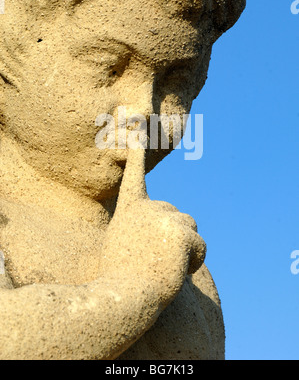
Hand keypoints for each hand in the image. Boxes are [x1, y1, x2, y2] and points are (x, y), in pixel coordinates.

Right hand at [98, 149, 205, 305]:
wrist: (124, 296)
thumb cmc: (121, 276)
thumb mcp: (123, 244)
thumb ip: (141, 227)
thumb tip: (165, 227)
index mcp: (131, 209)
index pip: (135, 176)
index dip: (137, 154)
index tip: (138, 129)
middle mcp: (148, 207)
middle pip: (178, 215)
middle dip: (175, 238)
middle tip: (157, 258)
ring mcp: (164, 216)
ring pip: (191, 228)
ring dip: (185, 249)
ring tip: (164, 264)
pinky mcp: (181, 232)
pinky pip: (201, 246)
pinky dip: (193, 262)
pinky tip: (174, 270)